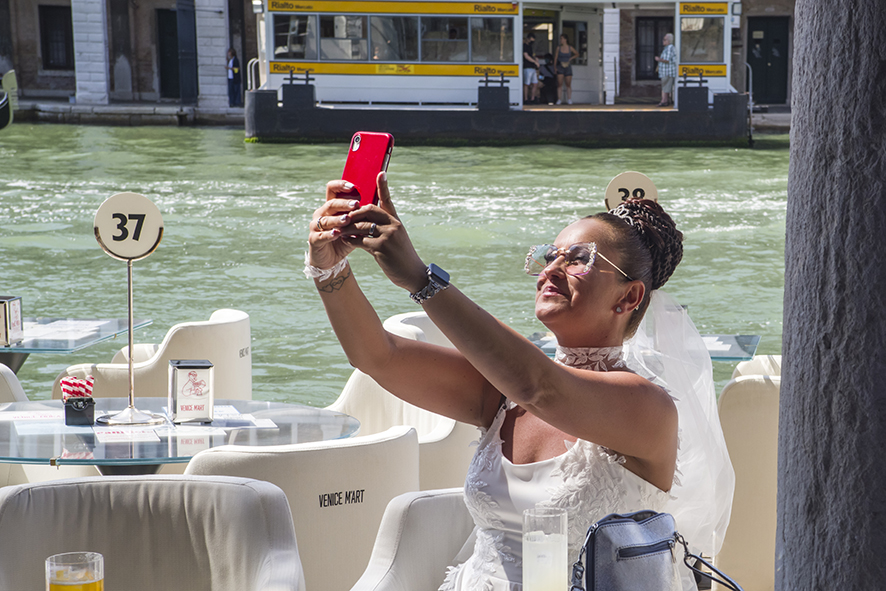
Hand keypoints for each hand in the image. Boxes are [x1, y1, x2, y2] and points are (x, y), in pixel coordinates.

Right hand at [307, 181, 360, 269]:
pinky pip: (320, 235)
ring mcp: (315, 226)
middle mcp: (321, 213)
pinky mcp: (314, 239)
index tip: (353, 186)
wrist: (333, 258)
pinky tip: (336, 234)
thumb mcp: (355, 225)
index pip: (332, 189)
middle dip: (344, 204)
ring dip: (337, 219)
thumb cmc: (345, 238)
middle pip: (331, 204)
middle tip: (356, 204)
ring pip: (325, 220)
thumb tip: (378, 201)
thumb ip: (363, 214)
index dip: (340, 185)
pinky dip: (329, 234)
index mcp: (331, 206)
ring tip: (347, 219)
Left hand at [341, 172, 427, 291]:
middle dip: (353, 213)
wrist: (413, 274)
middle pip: (369, 210)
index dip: (383, 187)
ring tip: (339, 230)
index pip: (387, 200)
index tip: (380, 173)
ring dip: (348, 228)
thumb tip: (367, 222)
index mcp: (396, 221)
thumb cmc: (402, 257)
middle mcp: (393, 226)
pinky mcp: (381, 248)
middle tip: (343, 217)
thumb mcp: (396, 239)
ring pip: (361, 226)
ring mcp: (388, 236)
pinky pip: (360, 241)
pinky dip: (350, 240)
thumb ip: (384, 228)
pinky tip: (345, 240)